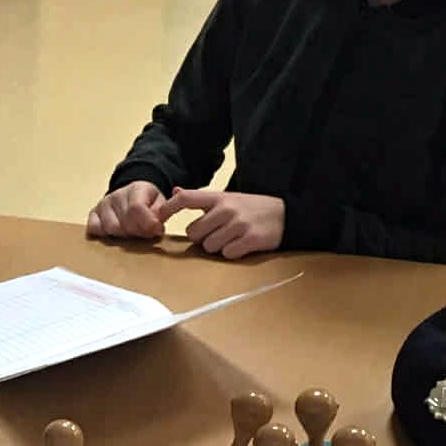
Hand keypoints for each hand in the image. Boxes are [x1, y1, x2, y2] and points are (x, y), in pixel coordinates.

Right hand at [85, 181, 167, 239]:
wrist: (131, 193)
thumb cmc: (149, 201)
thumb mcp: (161, 202)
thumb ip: (162, 212)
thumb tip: (157, 225)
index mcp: (136, 189)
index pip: (136, 209)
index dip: (147, 223)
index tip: (157, 230)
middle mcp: (116, 195)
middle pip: (125, 222)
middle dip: (139, 232)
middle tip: (147, 232)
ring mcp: (103, 204)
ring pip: (111, 228)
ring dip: (124, 235)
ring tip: (133, 231)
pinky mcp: (93, 213)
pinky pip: (94, 228)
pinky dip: (105, 234)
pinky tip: (117, 232)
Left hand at [164, 189, 284, 259]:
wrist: (286, 214)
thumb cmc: (252, 208)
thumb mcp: (228, 197)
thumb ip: (202, 198)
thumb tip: (176, 191)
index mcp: (219, 197)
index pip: (186, 199)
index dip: (168, 208)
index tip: (159, 217)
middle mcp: (226, 209)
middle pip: (194, 233)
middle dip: (202, 238)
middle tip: (217, 233)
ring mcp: (238, 224)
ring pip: (209, 246)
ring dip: (217, 247)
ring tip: (232, 238)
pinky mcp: (250, 239)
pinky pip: (227, 254)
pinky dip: (232, 253)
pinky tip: (242, 244)